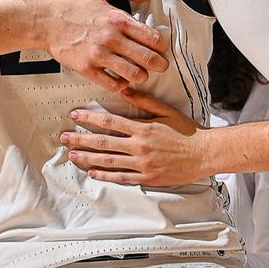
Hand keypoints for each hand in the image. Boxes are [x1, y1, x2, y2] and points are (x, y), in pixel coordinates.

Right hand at [42, 0, 169, 91]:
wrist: (45, 22)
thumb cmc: (72, 6)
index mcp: (117, 19)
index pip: (152, 37)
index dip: (162, 45)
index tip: (161, 48)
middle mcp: (111, 38)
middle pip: (148, 59)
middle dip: (160, 65)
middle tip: (161, 66)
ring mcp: (99, 55)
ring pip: (134, 74)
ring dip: (142, 76)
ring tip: (141, 73)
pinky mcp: (87, 69)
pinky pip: (112, 84)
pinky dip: (122, 85)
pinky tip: (122, 79)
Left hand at [58, 89, 206, 185]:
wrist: (204, 154)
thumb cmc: (187, 131)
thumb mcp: (166, 111)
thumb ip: (144, 102)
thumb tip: (125, 90)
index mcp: (143, 128)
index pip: (110, 121)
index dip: (90, 118)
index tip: (75, 115)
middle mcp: (139, 146)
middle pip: (104, 142)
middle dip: (81, 138)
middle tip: (64, 137)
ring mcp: (142, 164)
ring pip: (109, 161)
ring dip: (88, 157)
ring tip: (72, 154)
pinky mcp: (147, 177)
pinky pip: (122, 177)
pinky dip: (106, 175)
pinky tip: (93, 173)